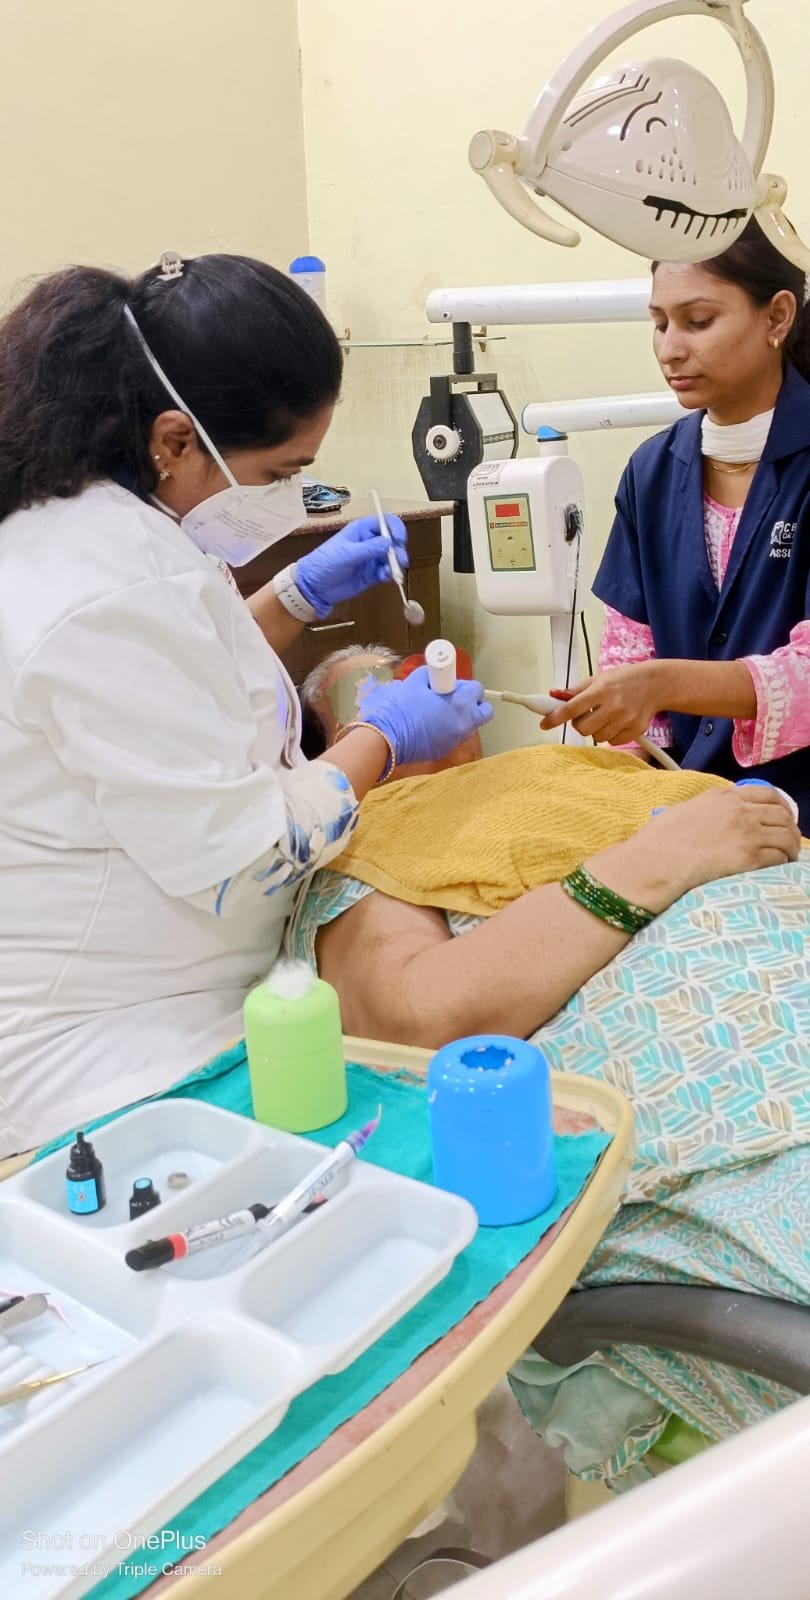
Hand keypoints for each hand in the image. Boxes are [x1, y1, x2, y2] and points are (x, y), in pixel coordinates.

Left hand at [294, 515, 408, 617]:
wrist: (314, 587)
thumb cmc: (324, 563)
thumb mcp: (346, 554)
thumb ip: (368, 549)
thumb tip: (388, 542)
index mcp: (361, 530)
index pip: (385, 522)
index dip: (395, 528)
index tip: (399, 539)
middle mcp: (369, 542)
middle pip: (392, 540)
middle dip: (398, 549)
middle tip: (399, 560)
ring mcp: (371, 558)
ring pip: (391, 557)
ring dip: (395, 564)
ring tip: (391, 572)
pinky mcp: (371, 574)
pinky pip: (386, 572)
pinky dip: (389, 574)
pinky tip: (385, 577)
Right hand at [358, 665, 492, 766]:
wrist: (386, 738)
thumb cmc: (400, 708)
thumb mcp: (414, 682)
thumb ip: (430, 676)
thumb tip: (434, 676)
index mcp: (460, 704)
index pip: (478, 690)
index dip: (465, 686)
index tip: (452, 685)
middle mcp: (464, 724)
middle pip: (484, 712)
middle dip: (474, 704)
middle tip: (455, 699)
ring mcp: (456, 740)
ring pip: (469, 726)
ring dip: (460, 718)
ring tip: (438, 713)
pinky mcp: (445, 751)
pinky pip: (453, 737)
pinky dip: (447, 731)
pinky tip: (428, 727)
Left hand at [541, 662, 663, 744]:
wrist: (656, 684)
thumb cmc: (626, 679)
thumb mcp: (599, 678)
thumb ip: (576, 689)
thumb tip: (555, 695)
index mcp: (601, 690)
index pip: (571, 708)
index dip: (555, 718)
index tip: (544, 724)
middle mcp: (613, 706)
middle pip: (582, 728)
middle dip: (579, 724)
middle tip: (586, 714)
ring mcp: (625, 719)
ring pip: (596, 737)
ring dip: (595, 729)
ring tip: (605, 716)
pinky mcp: (635, 730)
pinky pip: (612, 742)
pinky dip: (610, 735)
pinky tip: (616, 722)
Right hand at [639, 786, 801, 899]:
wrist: (655, 861)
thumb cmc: (659, 840)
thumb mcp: (685, 810)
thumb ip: (707, 809)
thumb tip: (715, 818)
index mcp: (723, 796)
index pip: (766, 794)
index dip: (782, 807)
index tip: (783, 817)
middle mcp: (739, 810)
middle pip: (781, 814)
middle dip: (790, 828)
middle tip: (789, 841)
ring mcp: (746, 832)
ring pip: (786, 836)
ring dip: (791, 847)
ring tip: (788, 856)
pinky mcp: (748, 857)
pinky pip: (778, 857)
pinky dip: (782, 862)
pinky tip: (778, 867)